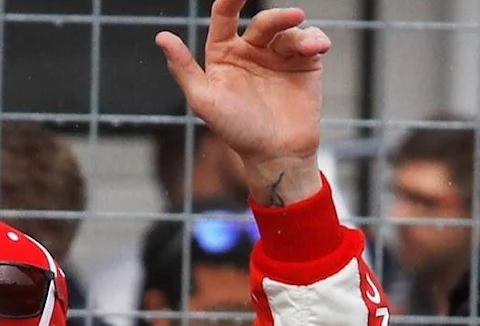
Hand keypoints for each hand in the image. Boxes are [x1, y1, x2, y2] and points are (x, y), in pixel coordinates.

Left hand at [155, 0, 330, 205]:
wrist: (276, 155)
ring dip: (298, 31)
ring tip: (307, 48)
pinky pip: (310, 41)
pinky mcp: (303, 64)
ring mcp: (278, 56)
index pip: (224, 16)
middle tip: (295, 16)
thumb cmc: (237, 131)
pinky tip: (319, 48)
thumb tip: (161, 37)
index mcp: (224, 54)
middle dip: (277, 17)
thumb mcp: (204, 101)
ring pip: (288, 29)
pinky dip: (315, 40)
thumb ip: (182, 68)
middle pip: (263, 21)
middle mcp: (251, 50)